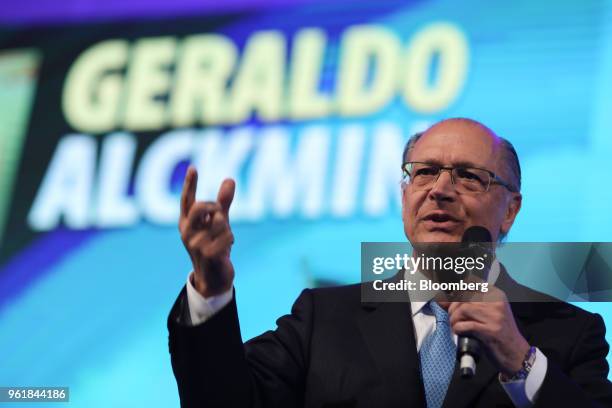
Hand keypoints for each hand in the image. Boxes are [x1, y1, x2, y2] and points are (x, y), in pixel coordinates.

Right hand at [179, 166, 235, 297]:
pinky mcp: (207, 254)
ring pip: (219, 221)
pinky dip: (230, 239)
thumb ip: (223, 202)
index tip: (193, 168)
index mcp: (186, 223)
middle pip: (200, 207)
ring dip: (226, 228)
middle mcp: (186, 232)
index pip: (186, 200)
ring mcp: (195, 244)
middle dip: (215, 206)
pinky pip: (227, 235)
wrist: (213, 278)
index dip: (189, 184)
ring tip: (223, 239)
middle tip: (220, 213)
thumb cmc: (214, 247)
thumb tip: (230, 179)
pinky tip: (226, 248)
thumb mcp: (218, 223)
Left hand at [445, 288, 529, 375]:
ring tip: (456, 326)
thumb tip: (442, 300)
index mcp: (497, 295)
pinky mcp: (490, 331)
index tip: (451, 302)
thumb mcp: (487, 314)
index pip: (470, 284)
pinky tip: (460, 333)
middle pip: (464, 298)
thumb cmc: (500, 334)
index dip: (457, 294)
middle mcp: (497, 304)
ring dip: (454, 319)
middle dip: (453, 308)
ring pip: (463, 310)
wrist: (516, 354)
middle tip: (454, 318)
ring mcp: (494, 317)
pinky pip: (464, 325)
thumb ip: (467, 305)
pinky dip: (458, 329)